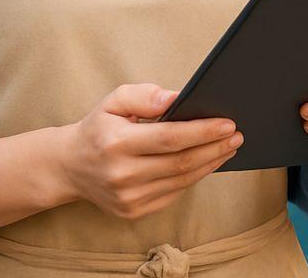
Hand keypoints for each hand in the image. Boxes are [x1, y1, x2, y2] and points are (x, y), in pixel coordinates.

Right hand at [60, 83, 242, 219]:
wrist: (70, 166)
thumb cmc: (99, 128)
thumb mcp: (114, 100)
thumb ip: (144, 95)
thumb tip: (177, 98)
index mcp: (116, 143)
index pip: (170, 138)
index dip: (202, 131)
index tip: (228, 123)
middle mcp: (122, 174)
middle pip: (181, 162)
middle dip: (214, 148)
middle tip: (237, 135)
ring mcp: (128, 197)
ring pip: (181, 181)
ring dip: (210, 164)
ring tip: (229, 147)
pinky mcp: (133, 211)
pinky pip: (173, 193)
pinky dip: (194, 177)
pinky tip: (207, 162)